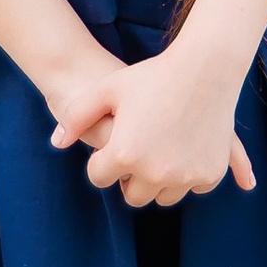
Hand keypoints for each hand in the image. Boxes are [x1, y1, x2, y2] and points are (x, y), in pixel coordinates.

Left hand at [50, 46, 253, 207]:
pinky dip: (188, 176)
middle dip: (129, 177)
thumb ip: (77, 115)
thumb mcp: (108, 89)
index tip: (112, 144)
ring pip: (162, 197)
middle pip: (132, 196)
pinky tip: (184, 153)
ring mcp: (185, 176)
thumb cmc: (153, 75)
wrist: (206, 68)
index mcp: (125, 153)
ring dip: (158, 182)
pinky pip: (193, 188)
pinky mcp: (209, 174)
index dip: (102, 160)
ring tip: (159, 153)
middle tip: (137, 151)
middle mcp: (155, 171)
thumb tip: (57, 142)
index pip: (99, 177)